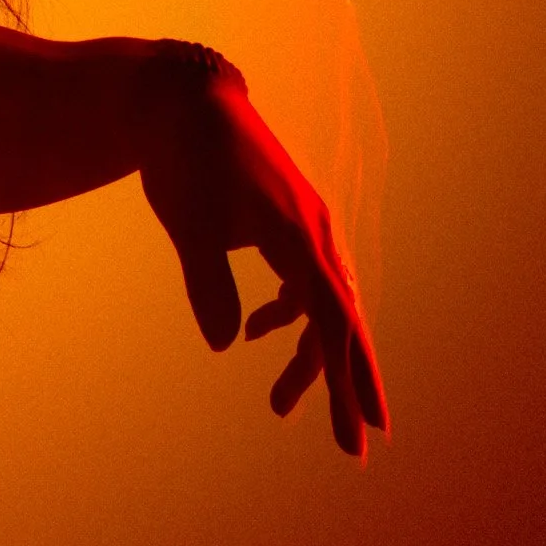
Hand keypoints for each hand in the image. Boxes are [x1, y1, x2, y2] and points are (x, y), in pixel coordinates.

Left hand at [140, 66, 388, 458]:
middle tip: (354, 446)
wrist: (181, 100)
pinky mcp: (285, 220)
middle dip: (347, 383)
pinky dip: (287, 313)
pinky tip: (255, 332)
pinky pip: (302, 280)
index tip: (365, 433)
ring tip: (280, 405)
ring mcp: (303, 225)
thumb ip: (209, 284)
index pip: (334, 323)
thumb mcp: (190, 223)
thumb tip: (227, 345)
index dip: (349, 382)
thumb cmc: (184, 159)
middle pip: (341, 321)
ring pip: (321, 304)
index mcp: (298, 235)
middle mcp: (314, 232)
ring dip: (307, 354)